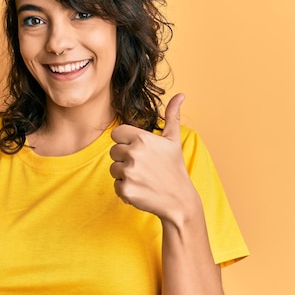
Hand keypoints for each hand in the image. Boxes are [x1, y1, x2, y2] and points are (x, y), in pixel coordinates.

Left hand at [109, 94, 197, 221]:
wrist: (179, 200)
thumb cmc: (175, 168)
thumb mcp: (173, 141)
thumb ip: (172, 116)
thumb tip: (180, 95)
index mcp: (142, 139)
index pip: (116, 134)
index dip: (125, 142)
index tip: (138, 150)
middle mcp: (134, 153)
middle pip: (113, 152)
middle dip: (125, 159)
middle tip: (144, 167)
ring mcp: (129, 172)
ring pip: (113, 169)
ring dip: (124, 175)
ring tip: (143, 178)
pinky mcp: (125, 189)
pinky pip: (115, 185)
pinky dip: (126, 190)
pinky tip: (142, 189)